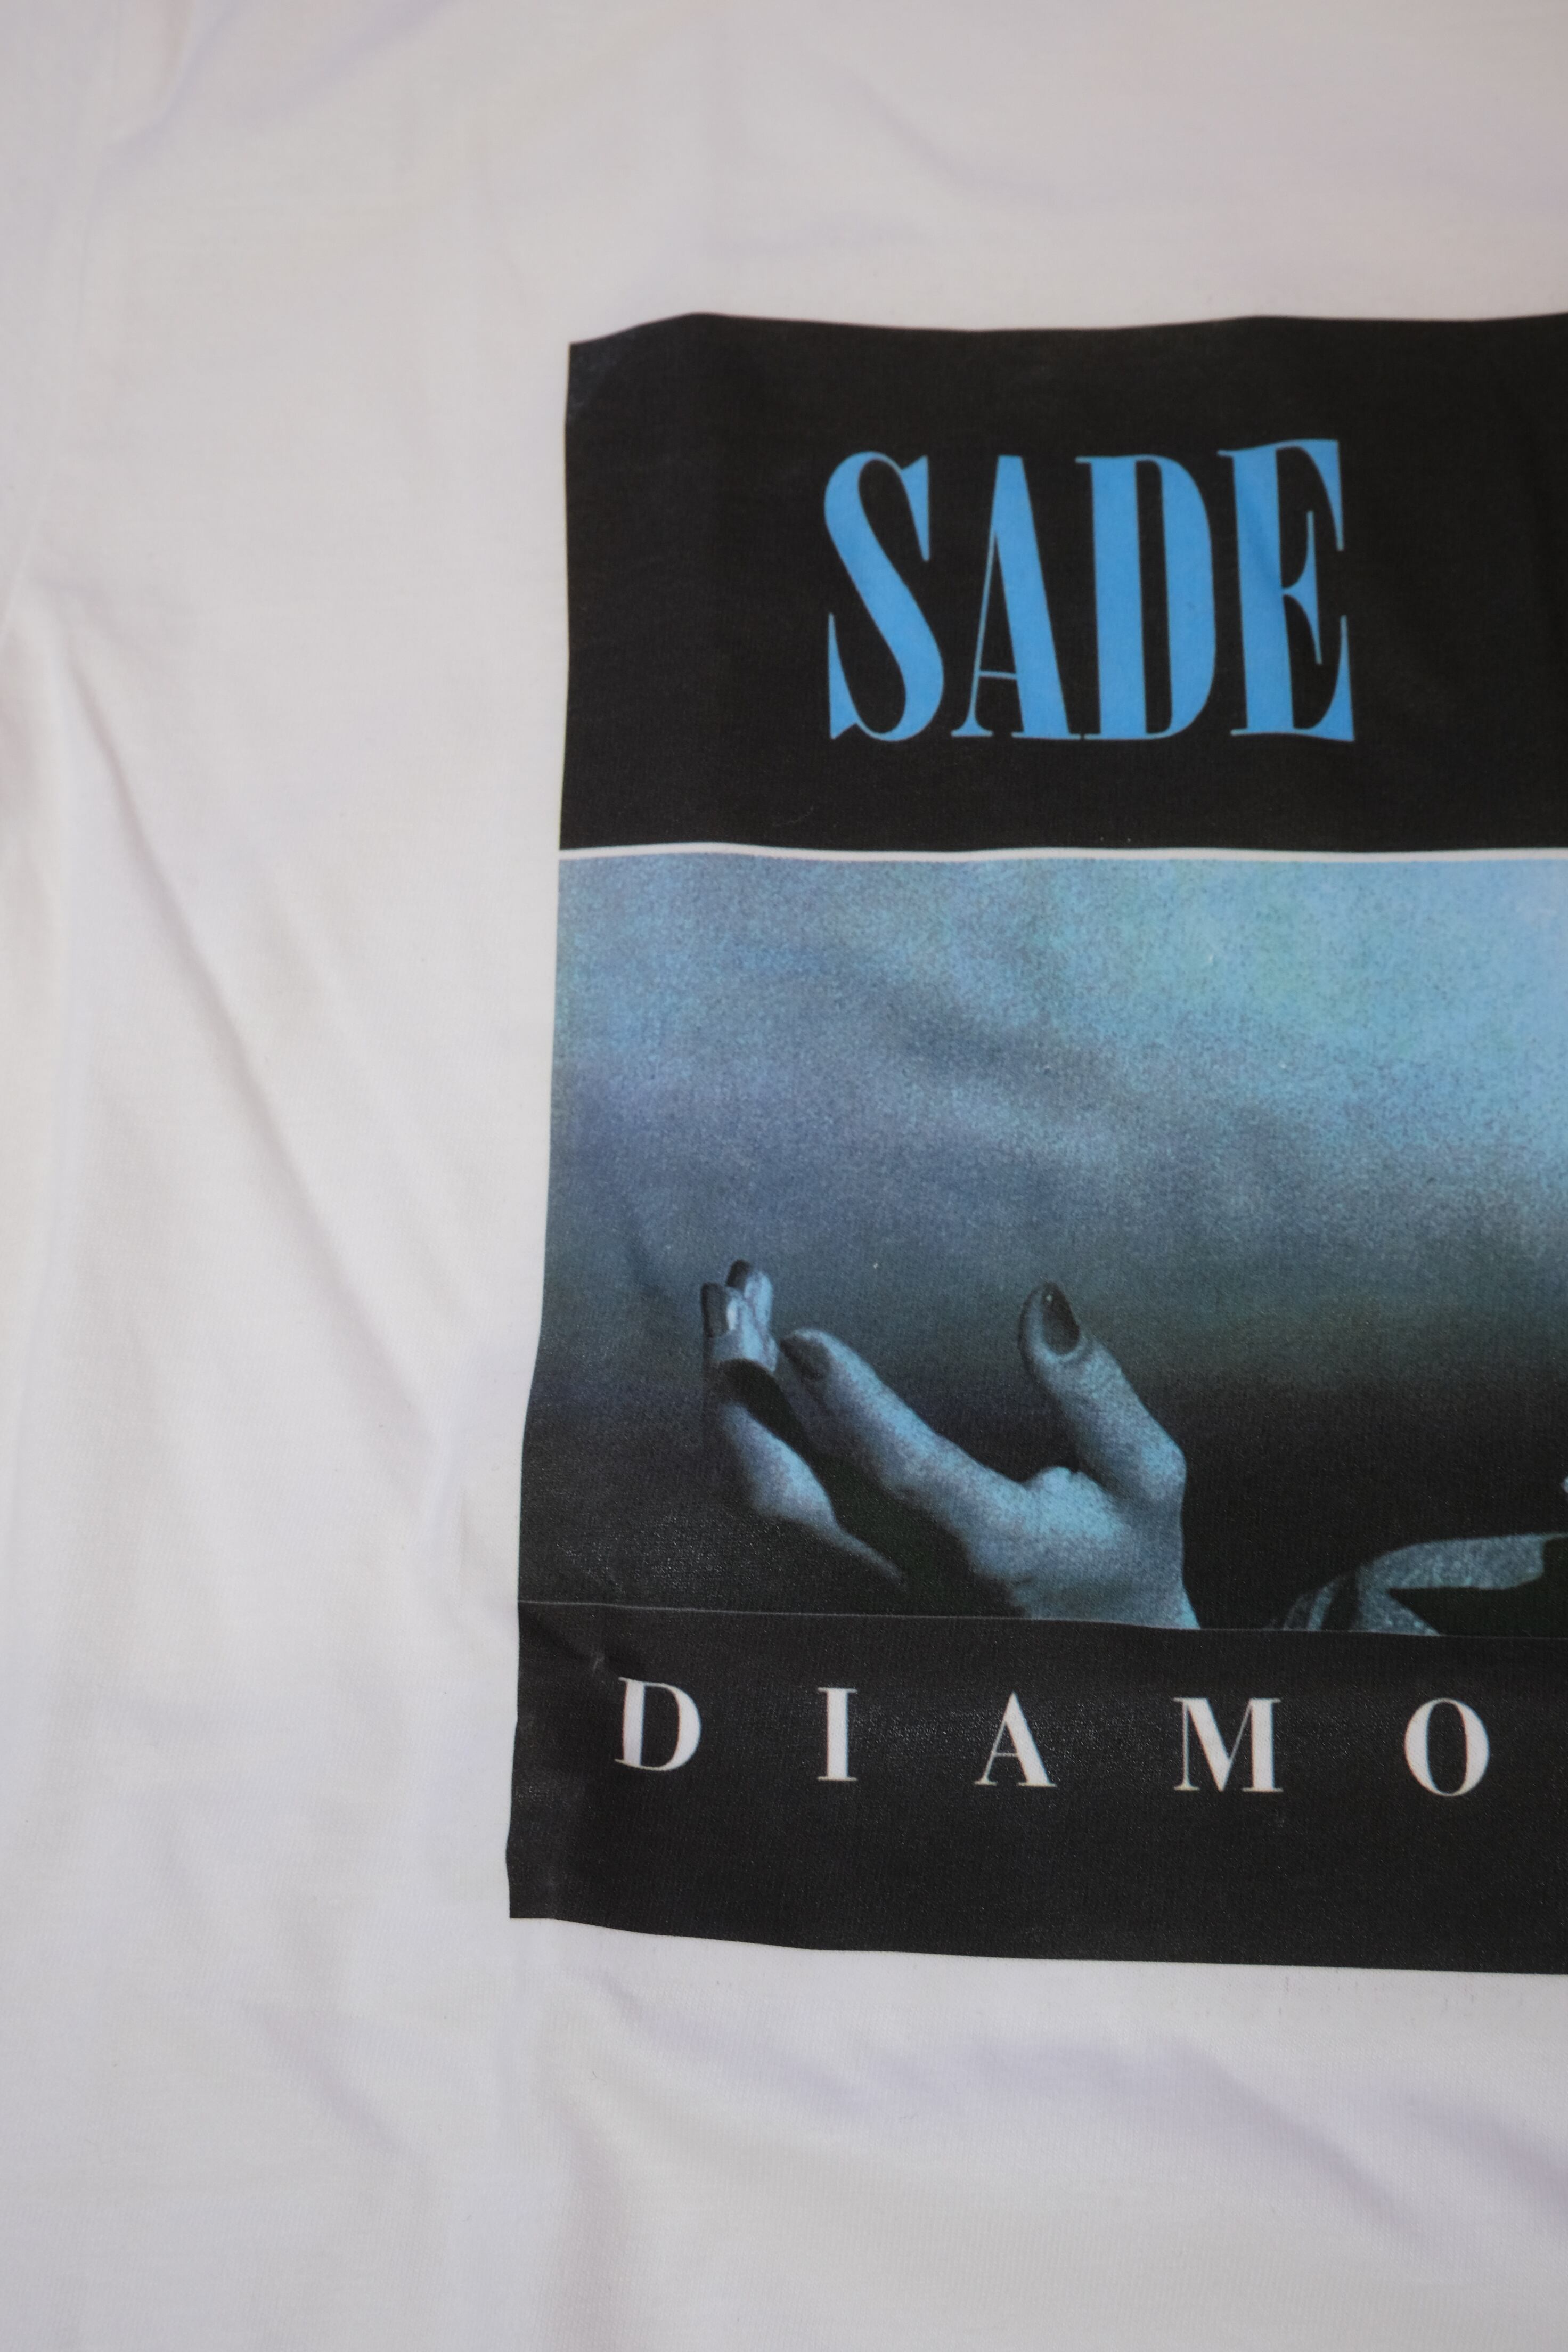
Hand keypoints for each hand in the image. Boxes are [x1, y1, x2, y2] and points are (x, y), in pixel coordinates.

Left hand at [701, 1262, 1194, 1626]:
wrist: (1097, 1661)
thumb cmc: (1125, 1553)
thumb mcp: (1145, 1475)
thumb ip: (1094, 1390)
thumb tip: (1042, 1300)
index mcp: (993, 1542)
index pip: (904, 1476)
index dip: (851, 1406)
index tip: (804, 1334)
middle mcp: (910, 1565)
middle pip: (781, 1492)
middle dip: (737, 1388)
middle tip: (727, 1289)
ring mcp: (864, 1571)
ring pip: (756, 1495)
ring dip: (728, 1395)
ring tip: (735, 1299)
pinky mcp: (845, 1561)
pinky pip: (766, 1493)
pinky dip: (743, 1419)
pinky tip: (752, 1352)